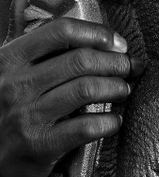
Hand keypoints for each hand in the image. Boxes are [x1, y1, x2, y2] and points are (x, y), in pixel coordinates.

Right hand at [0, 17, 143, 176]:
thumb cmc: (10, 105)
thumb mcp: (16, 71)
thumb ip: (48, 53)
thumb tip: (103, 41)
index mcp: (12, 58)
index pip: (61, 31)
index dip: (96, 32)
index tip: (117, 42)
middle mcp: (17, 84)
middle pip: (80, 60)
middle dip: (115, 61)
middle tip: (129, 66)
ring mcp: (27, 115)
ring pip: (86, 89)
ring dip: (116, 87)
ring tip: (124, 89)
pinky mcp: (40, 145)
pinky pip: (85, 127)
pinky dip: (108, 122)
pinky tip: (114, 120)